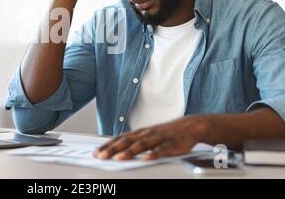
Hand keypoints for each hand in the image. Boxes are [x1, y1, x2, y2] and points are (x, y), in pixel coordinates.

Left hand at [93, 115, 210, 159]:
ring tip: (119, 158)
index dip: (107, 145)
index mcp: (139, 133)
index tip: (96, 152)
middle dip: (112, 149)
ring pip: (142, 145)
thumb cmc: (165, 134)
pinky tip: (147, 159)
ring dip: (129, 151)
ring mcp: (158, 138)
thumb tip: (117, 149)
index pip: (119, 139)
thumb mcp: (147, 136)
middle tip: (101, 156)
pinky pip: (162, 149)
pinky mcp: (171, 144)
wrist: (189, 126)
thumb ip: (134, 142)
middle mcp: (146, 134)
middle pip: (127, 141)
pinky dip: (154, 154)